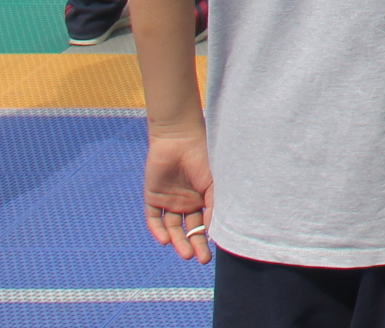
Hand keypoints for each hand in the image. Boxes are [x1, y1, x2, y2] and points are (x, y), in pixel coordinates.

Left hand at [143, 130, 214, 263]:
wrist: (179, 139)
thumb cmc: (203, 157)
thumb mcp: (214, 183)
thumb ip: (214, 205)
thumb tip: (216, 230)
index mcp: (203, 198)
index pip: (205, 223)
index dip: (210, 236)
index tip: (216, 250)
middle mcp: (187, 202)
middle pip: (190, 229)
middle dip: (195, 245)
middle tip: (201, 259)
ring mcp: (170, 201)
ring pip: (173, 228)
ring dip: (179, 242)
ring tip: (186, 254)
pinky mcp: (153, 198)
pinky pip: (154, 219)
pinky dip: (158, 231)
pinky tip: (165, 240)